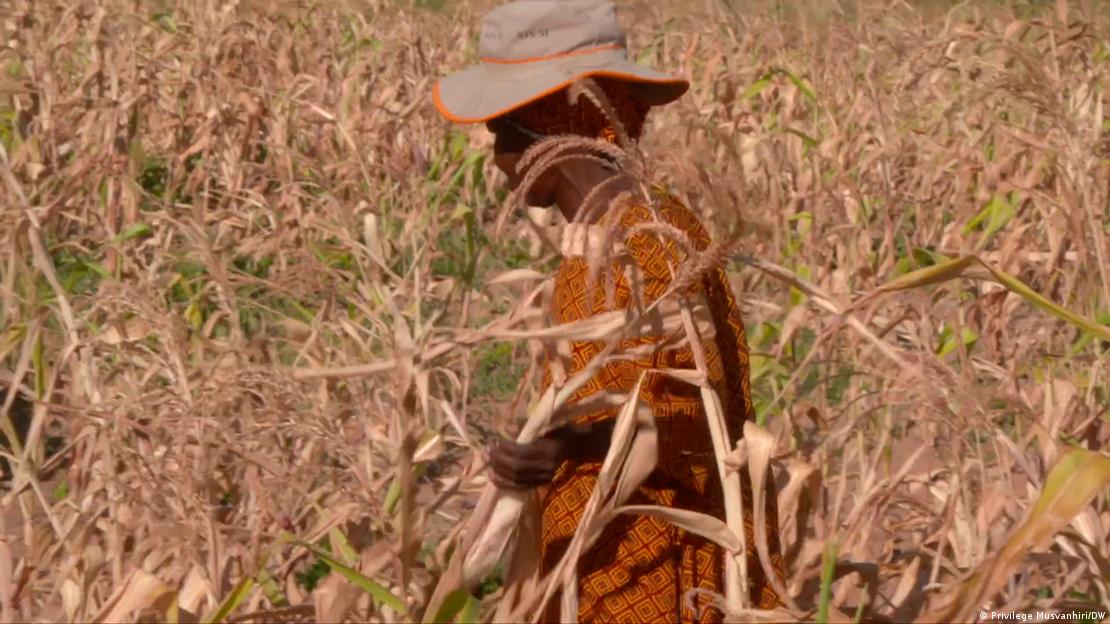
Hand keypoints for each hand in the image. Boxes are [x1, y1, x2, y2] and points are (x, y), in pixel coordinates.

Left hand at [485, 421, 613, 490]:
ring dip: (499, 471)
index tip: (494, 441)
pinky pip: (521, 487)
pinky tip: (494, 477)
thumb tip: (506, 427)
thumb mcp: (546, 424)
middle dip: (498, 460)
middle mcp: (547, 466)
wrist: (576, 445)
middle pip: (518, 467)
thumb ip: (526, 427)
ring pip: (517, 479)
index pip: (522, 452)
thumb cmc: (560, 430)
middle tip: (486, 452)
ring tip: (487, 463)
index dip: (505, 448)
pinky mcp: (542, 484)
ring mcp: (545, 477)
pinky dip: (505, 484)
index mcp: (549, 450)